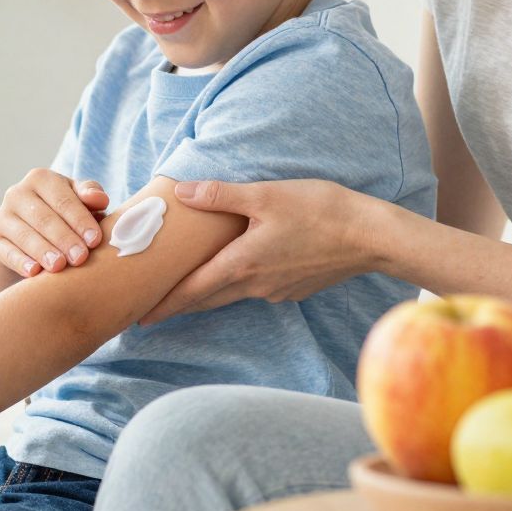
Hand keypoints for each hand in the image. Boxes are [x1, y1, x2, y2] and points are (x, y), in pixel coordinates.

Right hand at [0, 168, 109, 276]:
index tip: (95, 241)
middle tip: (81, 258)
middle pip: (43, 218)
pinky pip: (6, 251)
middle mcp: (17, 193)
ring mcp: (3, 217)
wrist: (30, 233)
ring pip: (24, 235)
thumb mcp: (78, 200)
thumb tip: (100, 199)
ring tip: (59, 267)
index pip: (63, 199)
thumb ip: (90, 195)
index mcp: (41, 178)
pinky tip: (34, 273)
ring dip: (43, 251)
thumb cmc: (65, 213)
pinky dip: (20, 262)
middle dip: (64, 238)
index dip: (80, 220)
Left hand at [140, 178, 377, 324]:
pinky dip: (238, 283)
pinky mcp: (296, 287)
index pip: (192, 291)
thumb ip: (221, 195)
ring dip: (208, 294)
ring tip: (188, 291)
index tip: (140, 317)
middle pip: (208, 299)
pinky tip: (239, 270)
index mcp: (242, 264)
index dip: (164, 303)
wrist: (372, 237)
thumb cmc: (320, 211)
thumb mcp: (266, 195)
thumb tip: (181, 192)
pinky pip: (257, 288)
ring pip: (232, 293)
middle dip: (179, 304)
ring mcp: (278, 290)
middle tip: (152, 312)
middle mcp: (256, 284)